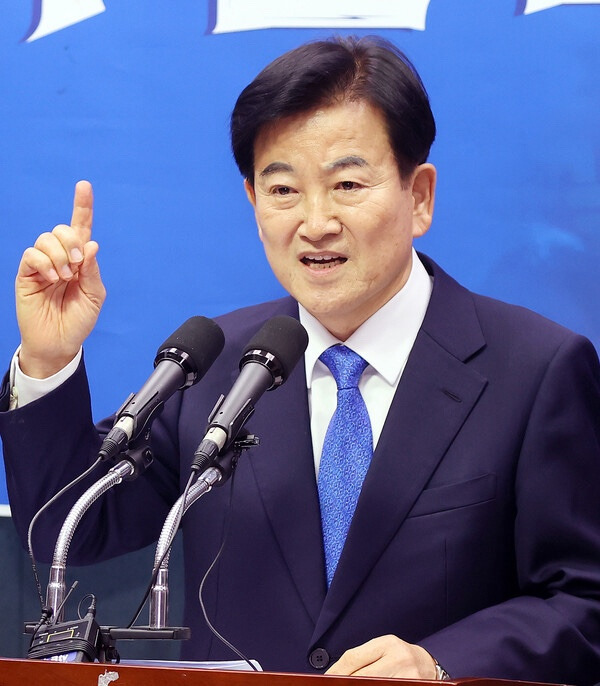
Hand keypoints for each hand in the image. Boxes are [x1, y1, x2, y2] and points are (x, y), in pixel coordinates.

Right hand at [15, 180, 105, 377]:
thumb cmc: (78, 320)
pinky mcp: (27, 274)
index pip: (81, 228)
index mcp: (80, 261)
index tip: (84, 186)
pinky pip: (31, 254)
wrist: (60, 343)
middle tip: (78, 264)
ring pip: (46, 238)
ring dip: (60, 255)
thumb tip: (92, 244)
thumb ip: (93, 270)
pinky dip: (45, 263)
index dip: (82, 207)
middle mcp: (61, 258)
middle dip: (72, 241)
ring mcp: (43, 265)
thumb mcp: (95, 295)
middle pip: (63, 229)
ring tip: (65, 277)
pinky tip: (52, 278)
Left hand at [325, 634, 436, 678]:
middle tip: (334, 685)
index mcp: (386, 644)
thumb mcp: (383, 649)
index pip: (353, 658)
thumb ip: (362, 658)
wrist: (431, 665)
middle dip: (346, 683)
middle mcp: (397, 659)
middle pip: (361, 677)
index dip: (336, 671)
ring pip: (373, 685)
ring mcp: (407, 678)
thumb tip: (335, 673)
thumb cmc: (400, 657)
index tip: (326, 679)